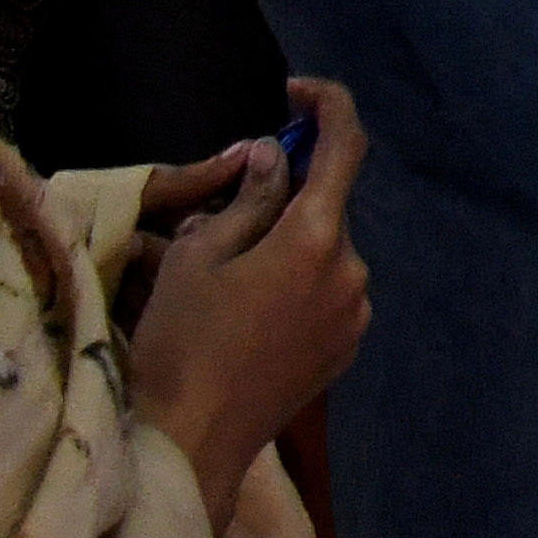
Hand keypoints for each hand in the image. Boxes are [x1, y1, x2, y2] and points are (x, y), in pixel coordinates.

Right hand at [125, 78, 370, 530]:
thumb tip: (274, 155)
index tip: (294, 93)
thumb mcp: (197, 255)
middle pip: (326, 206)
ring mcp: (355, 313)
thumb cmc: (182, 341)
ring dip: (287, 243)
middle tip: (222, 208)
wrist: (193, 443)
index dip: (327, 106)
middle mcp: (353, 270)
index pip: (345, 145)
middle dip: (284, 194)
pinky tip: (246, 310)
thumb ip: (246, 198)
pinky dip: (295, 280)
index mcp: (318, 238)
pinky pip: (326, 291)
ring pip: (324, 251)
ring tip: (224, 272)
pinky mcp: (346, 348)